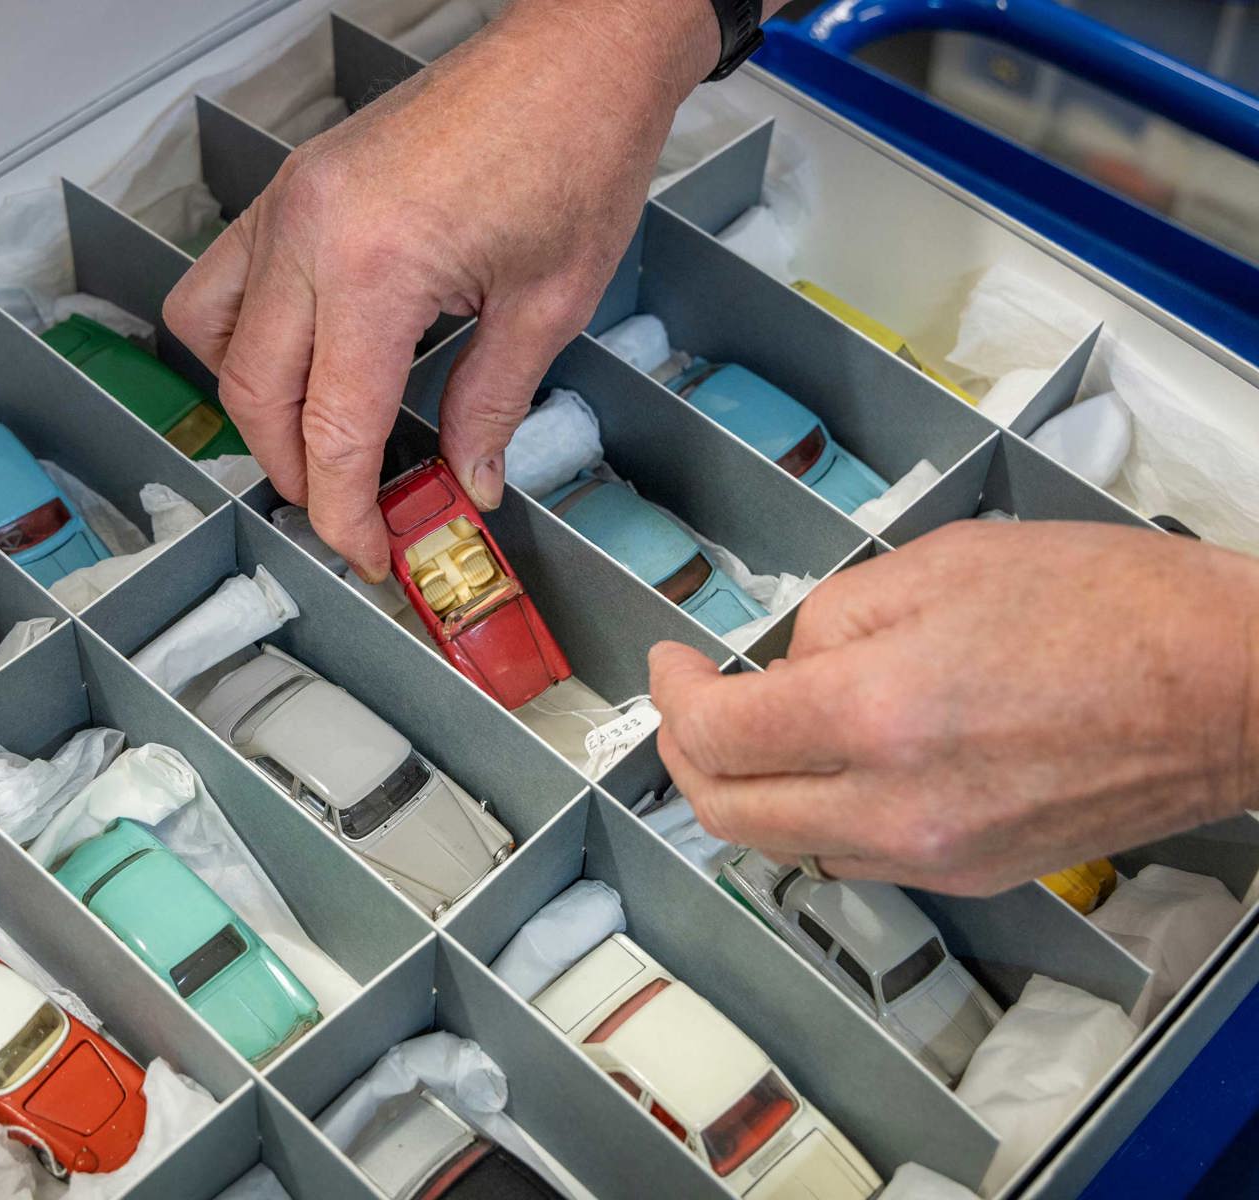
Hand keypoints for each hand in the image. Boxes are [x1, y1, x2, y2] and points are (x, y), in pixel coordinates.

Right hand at [163, 0, 718, 578]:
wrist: (576, 55)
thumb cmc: (575, 149)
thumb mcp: (546, 306)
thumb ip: (491, 406)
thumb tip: (465, 478)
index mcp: (373, 268)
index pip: (331, 428)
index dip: (344, 510)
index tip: (368, 549)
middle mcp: (309, 231)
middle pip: (255, 394)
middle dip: (295, 472)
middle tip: (349, 512)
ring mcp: (290, 200)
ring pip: (215, 336)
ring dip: (254, 408)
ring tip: (315, 444)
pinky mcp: (295, 184)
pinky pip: (226, 277)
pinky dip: (244, 336)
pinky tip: (299, 363)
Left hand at [649, 521, 1258, 894]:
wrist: (1229, 687)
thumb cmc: (1106, 606)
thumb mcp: (939, 564)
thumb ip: (832, 621)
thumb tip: (785, 667)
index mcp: (876, 714)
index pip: (714, 734)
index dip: (670, 694)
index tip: (670, 663)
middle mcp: (893, 808)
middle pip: (727, 812)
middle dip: (686, 755)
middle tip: (690, 703)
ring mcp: (931, 857)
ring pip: (784, 846)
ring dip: (747, 790)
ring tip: (757, 728)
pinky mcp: (970, 876)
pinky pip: (851, 857)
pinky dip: (814, 814)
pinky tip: (832, 762)